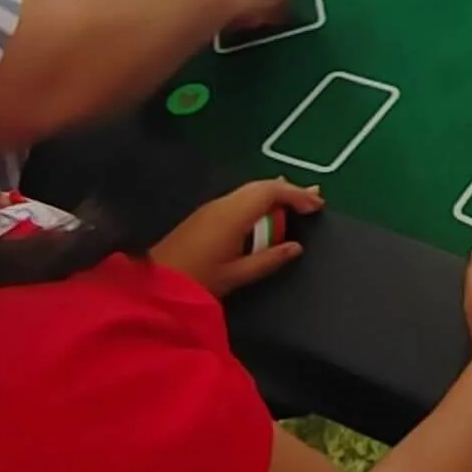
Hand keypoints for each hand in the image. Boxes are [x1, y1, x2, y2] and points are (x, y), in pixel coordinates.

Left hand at [151, 179, 323, 296]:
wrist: (153, 284)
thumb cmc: (197, 280)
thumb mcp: (237, 275)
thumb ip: (269, 259)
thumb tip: (296, 247)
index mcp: (233, 214)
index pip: (272, 192)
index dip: (297, 196)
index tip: (318, 205)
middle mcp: (223, 204)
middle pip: (262, 186)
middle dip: (289, 192)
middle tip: (313, 200)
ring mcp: (211, 208)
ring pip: (250, 192)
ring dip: (274, 196)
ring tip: (295, 204)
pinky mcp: (204, 216)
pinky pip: (239, 200)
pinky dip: (259, 203)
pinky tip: (264, 215)